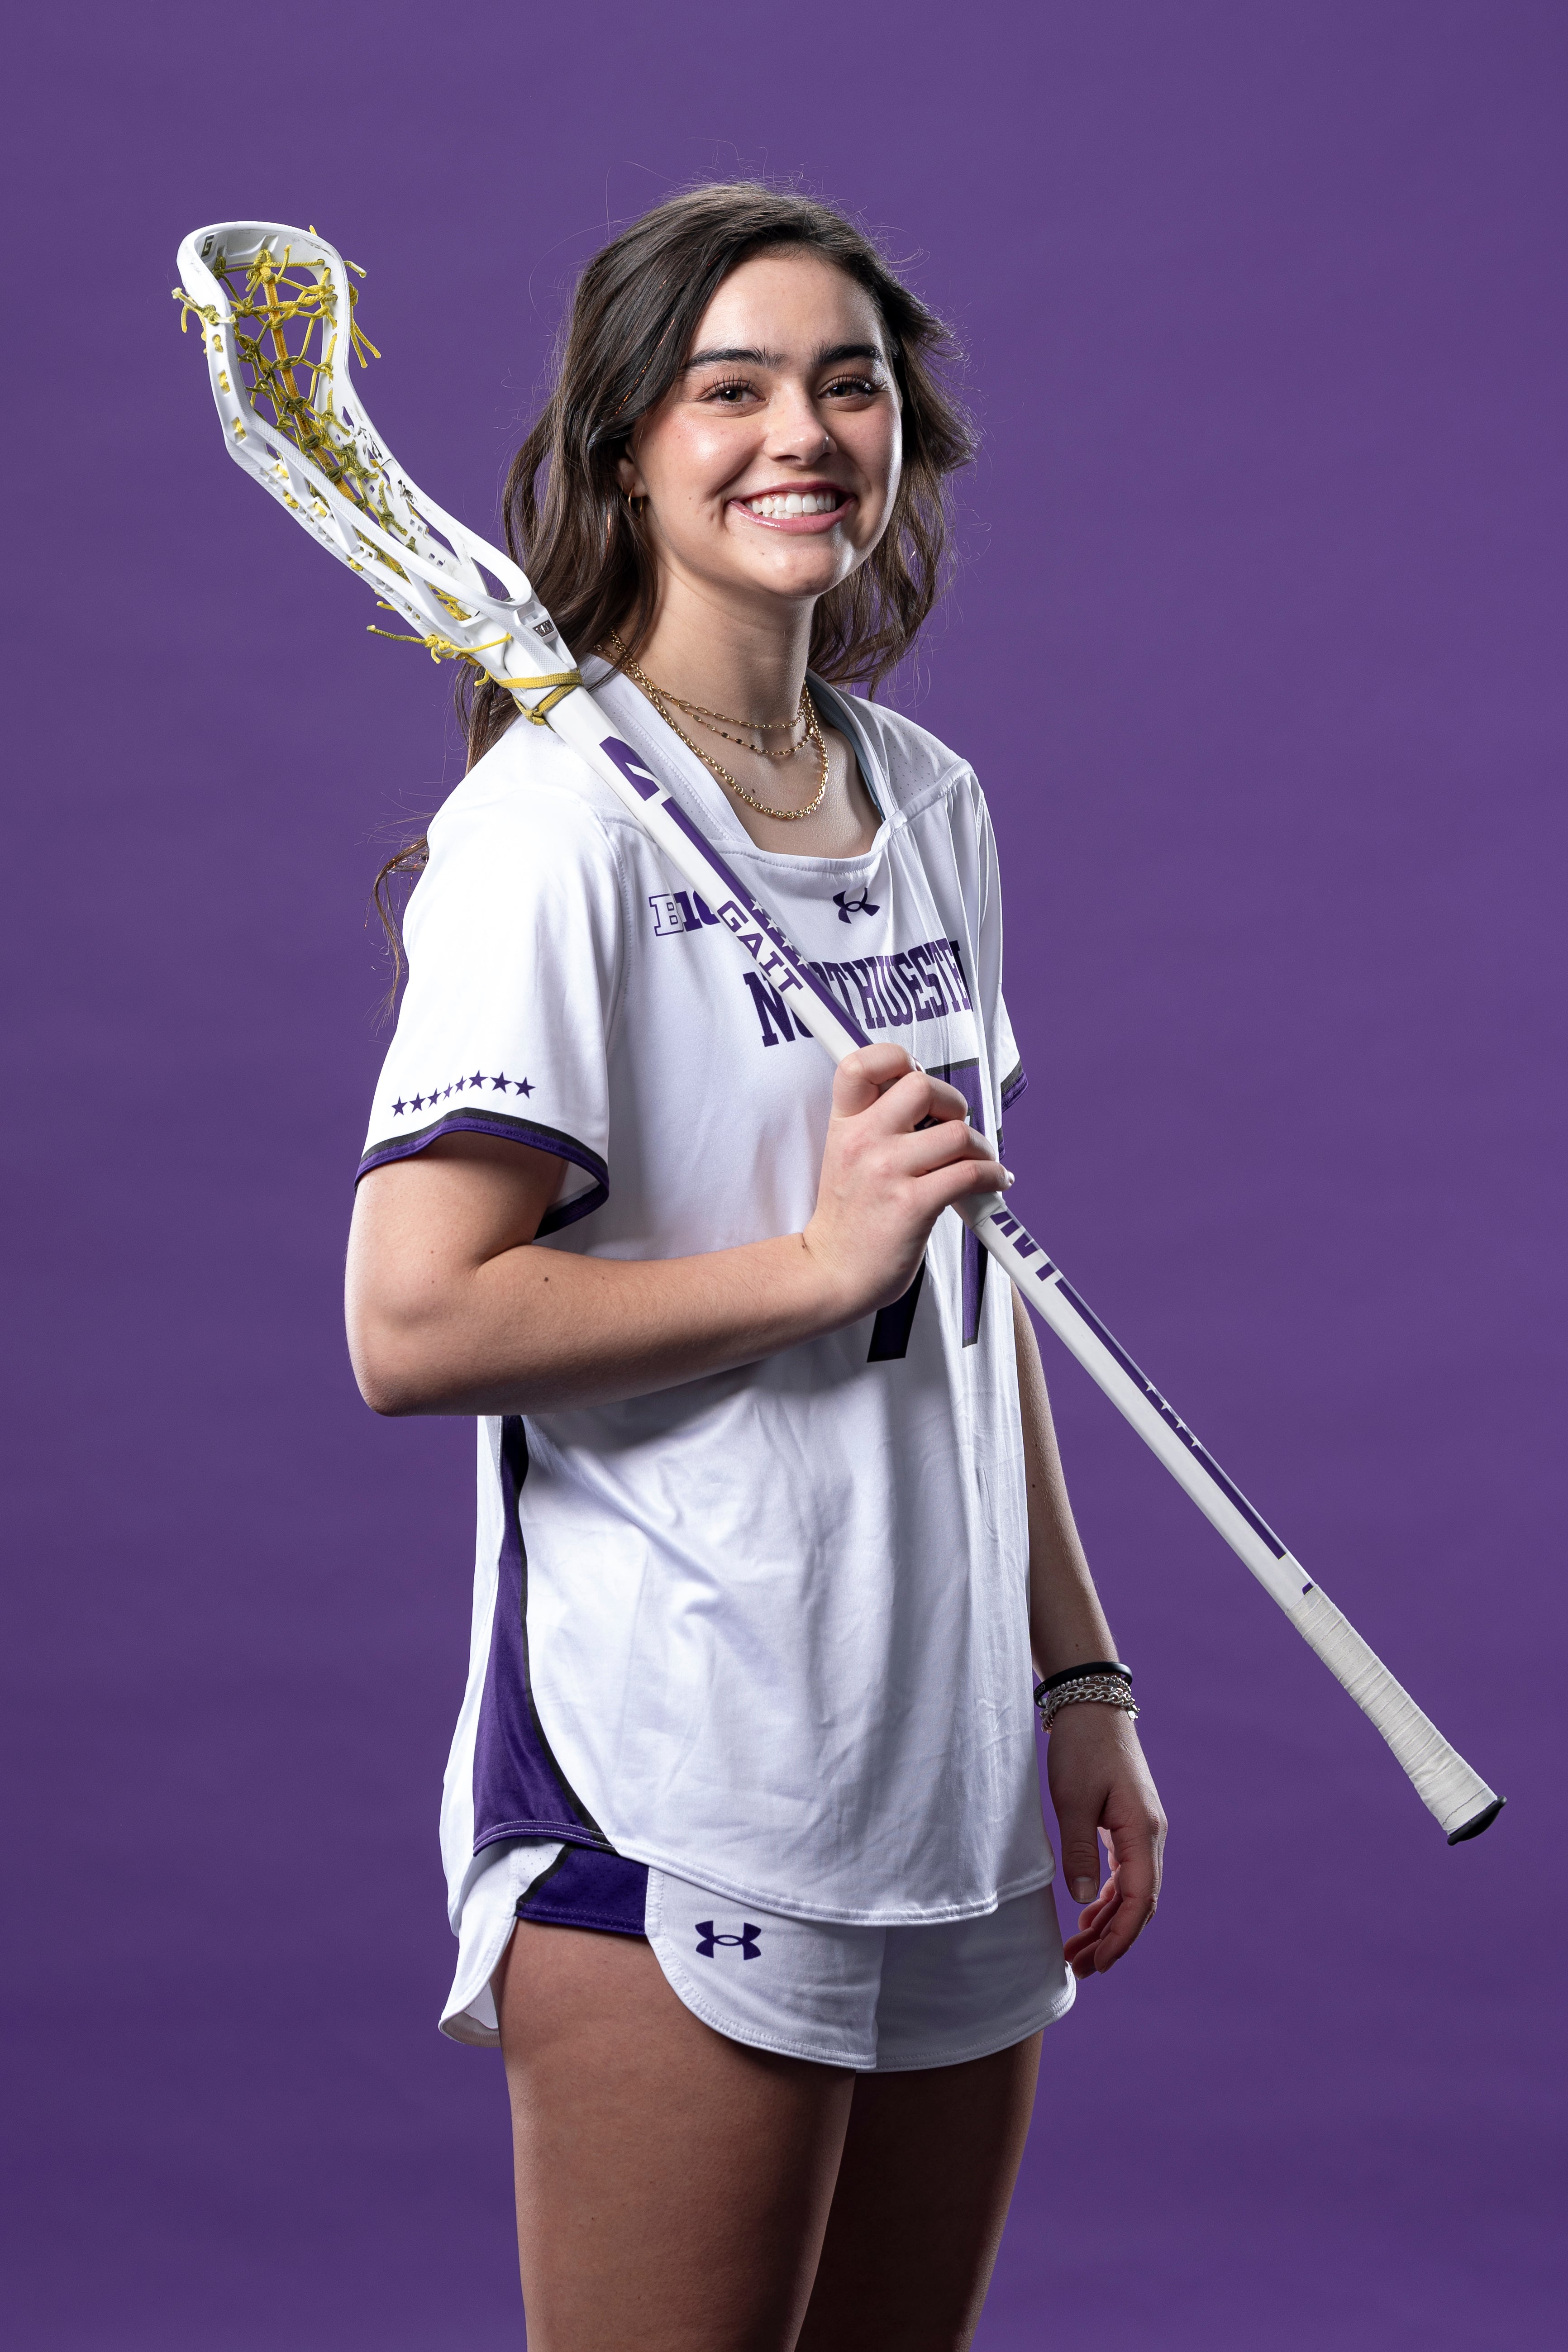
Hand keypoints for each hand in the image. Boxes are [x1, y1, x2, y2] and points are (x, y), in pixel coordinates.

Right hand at [802, 1044, 1009, 1317]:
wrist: (830, 1274)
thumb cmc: (847, 1218)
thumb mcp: (843, 1156)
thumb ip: (874, 1123)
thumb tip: (926, 1097)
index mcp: (844, 1124)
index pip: (863, 1063)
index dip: (896, 1057)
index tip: (915, 1074)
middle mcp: (863, 1141)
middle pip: (922, 1086)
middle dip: (952, 1103)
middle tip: (955, 1125)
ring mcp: (887, 1172)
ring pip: (957, 1133)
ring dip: (981, 1148)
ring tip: (980, 1162)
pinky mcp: (913, 1205)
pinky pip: (970, 1173)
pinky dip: (992, 1176)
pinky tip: (992, 1184)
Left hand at [1046, 1704, 1165, 1978]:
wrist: (1091, 1705)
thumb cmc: (1081, 1748)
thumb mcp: (1071, 1799)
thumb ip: (1078, 1850)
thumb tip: (1081, 1902)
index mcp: (1142, 1831)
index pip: (1139, 1900)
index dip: (1121, 1937)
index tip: (1099, 1965)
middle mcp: (1151, 1835)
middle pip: (1140, 1902)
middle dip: (1113, 1939)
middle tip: (1081, 1968)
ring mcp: (1142, 1829)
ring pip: (1133, 1891)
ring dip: (1108, 1922)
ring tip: (1079, 1951)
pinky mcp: (1129, 1823)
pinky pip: (1126, 1873)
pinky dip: (1108, 1899)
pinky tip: (1087, 1916)